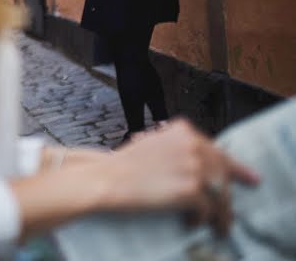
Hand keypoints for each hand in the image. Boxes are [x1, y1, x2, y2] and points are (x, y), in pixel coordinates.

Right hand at [99, 119, 259, 234]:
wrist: (106, 178)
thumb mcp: (153, 144)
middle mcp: (193, 145)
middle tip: (227, 214)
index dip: (236, 168)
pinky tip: (190, 223)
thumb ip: (178, 148)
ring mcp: (194, 167)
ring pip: (219, 194)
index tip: (252, 178)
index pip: (217, 151)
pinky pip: (208, 210)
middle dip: (226, 196)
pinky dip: (201, 220)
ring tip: (216, 226)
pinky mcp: (191, 190)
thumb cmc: (123, 165)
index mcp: (184, 130)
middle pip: (222, 174)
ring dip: (219, 214)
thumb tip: (203, 165)